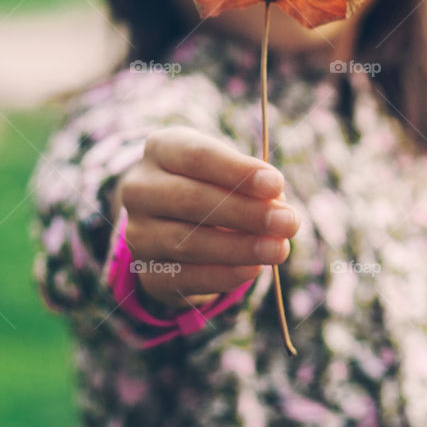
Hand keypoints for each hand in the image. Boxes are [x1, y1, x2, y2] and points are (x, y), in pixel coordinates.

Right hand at [115, 126, 299, 309]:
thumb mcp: (228, 170)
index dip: (238, 171)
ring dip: (240, 248)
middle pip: (192, 200)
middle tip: (288, 222)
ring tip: (279, 250)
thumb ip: (252, 184)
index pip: (197, 156)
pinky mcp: (147, 271)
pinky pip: (185, 277)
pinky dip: (223, 275)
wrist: (173, 221)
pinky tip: (253, 269)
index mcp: (160, 149)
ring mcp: (138, 232)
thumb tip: (277, 208)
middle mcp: (140, 188)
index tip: (277, 183)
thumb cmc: (212, 183)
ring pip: (188, 242)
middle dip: (246, 212)